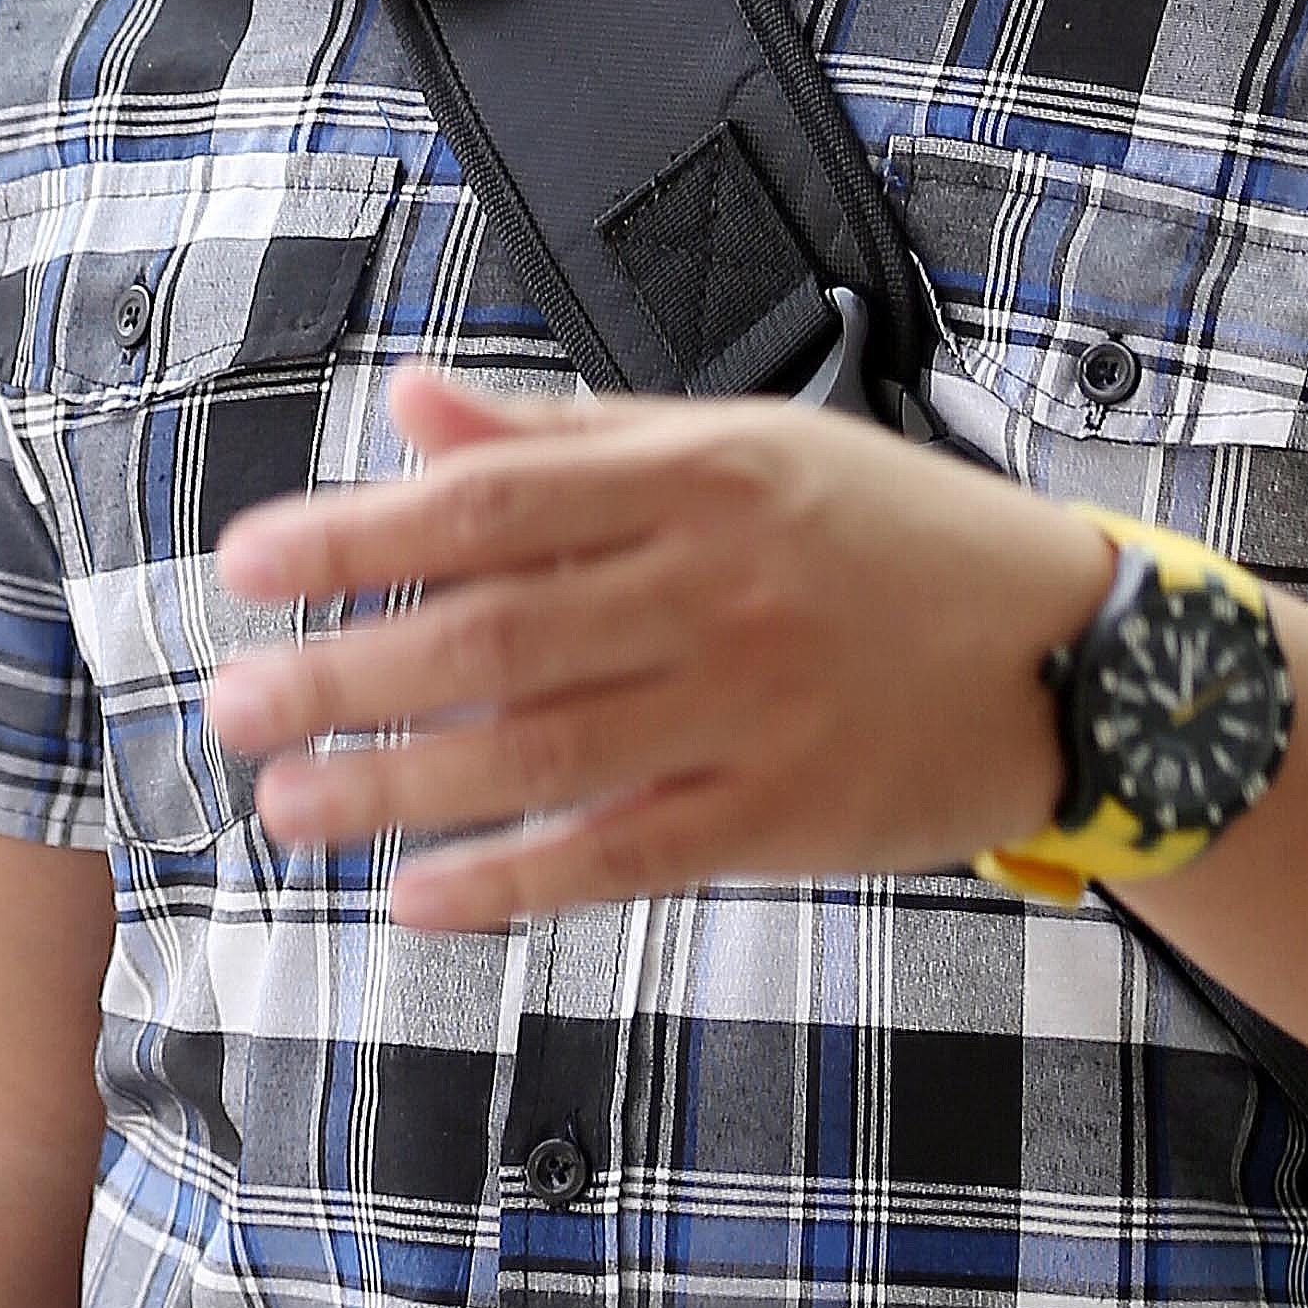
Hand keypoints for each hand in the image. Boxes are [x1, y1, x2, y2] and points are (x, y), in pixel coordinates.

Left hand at [206, 366, 1116, 925]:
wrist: (1074, 654)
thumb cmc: (887, 538)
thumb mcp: (744, 447)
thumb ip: (569, 440)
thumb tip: (411, 412)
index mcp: (700, 476)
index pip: (491, 503)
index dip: (357, 537)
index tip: (250, 569)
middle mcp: (718, 586)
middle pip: (493, 634)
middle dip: (346, 672)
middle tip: (234, 706)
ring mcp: (753, 708)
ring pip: (540, 751)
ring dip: (397, 785)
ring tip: (289, 803)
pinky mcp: (783, 817)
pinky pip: (622, 855)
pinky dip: (512, 881)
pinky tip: (419, 895)